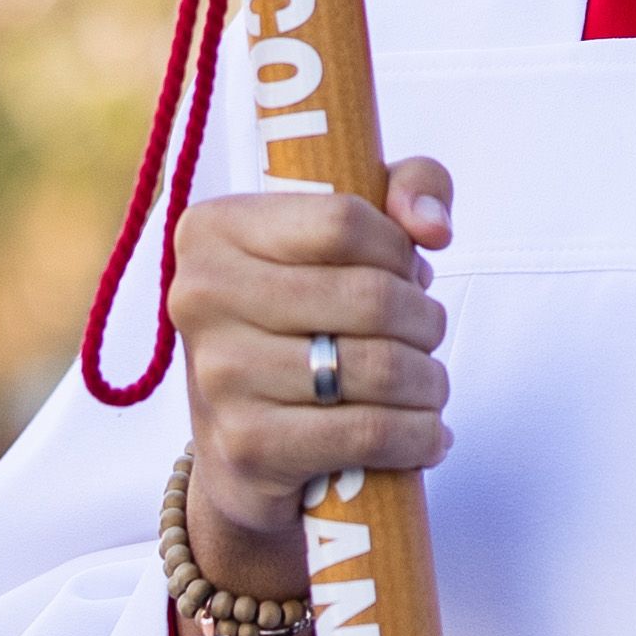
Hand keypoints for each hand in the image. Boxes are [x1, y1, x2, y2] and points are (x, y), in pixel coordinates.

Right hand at [171, 157, 453, 591]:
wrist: (240, 447)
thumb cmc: (299, 323)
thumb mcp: (344, 234)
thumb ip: (405, 188)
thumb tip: (433, 227)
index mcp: (213, 230)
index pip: (343, 221)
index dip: (398, 249)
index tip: (406, 273)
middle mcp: (202, 296)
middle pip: (370, 296)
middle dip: (425, 320)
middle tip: (427, 336)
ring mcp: (220, 374)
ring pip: (378, 367)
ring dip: (429, 381)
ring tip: (429, 385)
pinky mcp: (248, 445)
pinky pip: (369, 433)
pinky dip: (419, 435)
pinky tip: (427, 434)